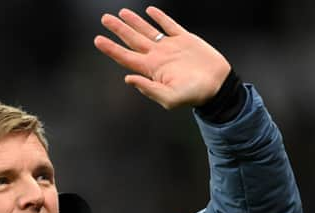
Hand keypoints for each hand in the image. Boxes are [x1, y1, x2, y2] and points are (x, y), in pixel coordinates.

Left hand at [94, 6, 230, 109]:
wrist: (217, 86)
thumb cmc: (194, 95)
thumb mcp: (170, 98)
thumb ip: (149, 89)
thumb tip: (128, 79)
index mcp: (151, 69)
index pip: (126, 57)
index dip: (111, 48)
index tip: (97, 40)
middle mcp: (157, 56)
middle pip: (132, 40)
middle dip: (118, 29)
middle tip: (105, 19)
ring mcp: (170, 46)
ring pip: (147, 30)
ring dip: (134, 22)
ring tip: (121, 13)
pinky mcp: (185, 39)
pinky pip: (169, 25)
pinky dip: (159, 17)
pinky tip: (150, 11)